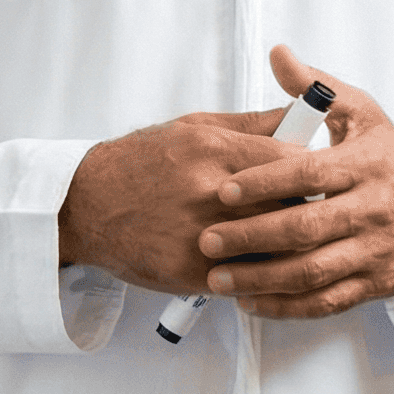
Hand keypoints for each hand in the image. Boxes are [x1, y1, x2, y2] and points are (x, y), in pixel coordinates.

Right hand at [58, 111, 289, 293]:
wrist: (84, 206)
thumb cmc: (136, 164)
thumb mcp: (189, 129)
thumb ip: (247, 124)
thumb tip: (296, 115)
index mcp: (212, 150)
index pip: (291, 159)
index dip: (308, 171)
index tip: (309, 177)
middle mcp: (209, 191)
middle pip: (291, 205)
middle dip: (303, 209)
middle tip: (303, 212)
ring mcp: (202, 234)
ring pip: (277, 246)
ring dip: (287, 245)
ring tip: (283, 240)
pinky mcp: (194, 271)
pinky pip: (250, 277)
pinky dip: (261, 273)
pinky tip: (257, 264)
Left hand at [200, 45, 393, 318]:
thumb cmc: (390, 156)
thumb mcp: (362, 113)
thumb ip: (315, 87)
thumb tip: (278, 53)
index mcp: (366, 166)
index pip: (310, 174)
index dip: (266, 182)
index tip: (225, 188)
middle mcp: (373, 211)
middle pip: (308, 228)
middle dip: (254, 236)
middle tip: (207, 238)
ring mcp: (375, 252)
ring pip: (315, 271)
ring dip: (263, 278)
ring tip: (217, 277)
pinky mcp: (376, 284)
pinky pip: (329, 301)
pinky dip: (289, 306)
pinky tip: (251, 302)